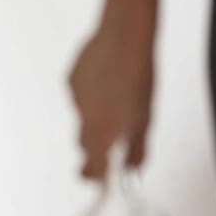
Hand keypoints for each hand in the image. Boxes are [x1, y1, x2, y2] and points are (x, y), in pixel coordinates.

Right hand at [69, 13, 153, 178]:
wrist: (125, 37)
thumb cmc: (139, 77)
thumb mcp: (145, 117)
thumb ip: (137, 147)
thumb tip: (133, 169)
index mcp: (104, 132)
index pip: (92, 167)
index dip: (93, 175)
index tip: (96, 178)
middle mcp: (84, 119)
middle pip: (85, 142)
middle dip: (97, 142)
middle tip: (113, 133)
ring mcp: (74, 99)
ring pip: (84, 114)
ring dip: (97, 111)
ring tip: (117, 92)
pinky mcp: (70, 80)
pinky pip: (80, 93)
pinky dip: (91, 92)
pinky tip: (106, 77)